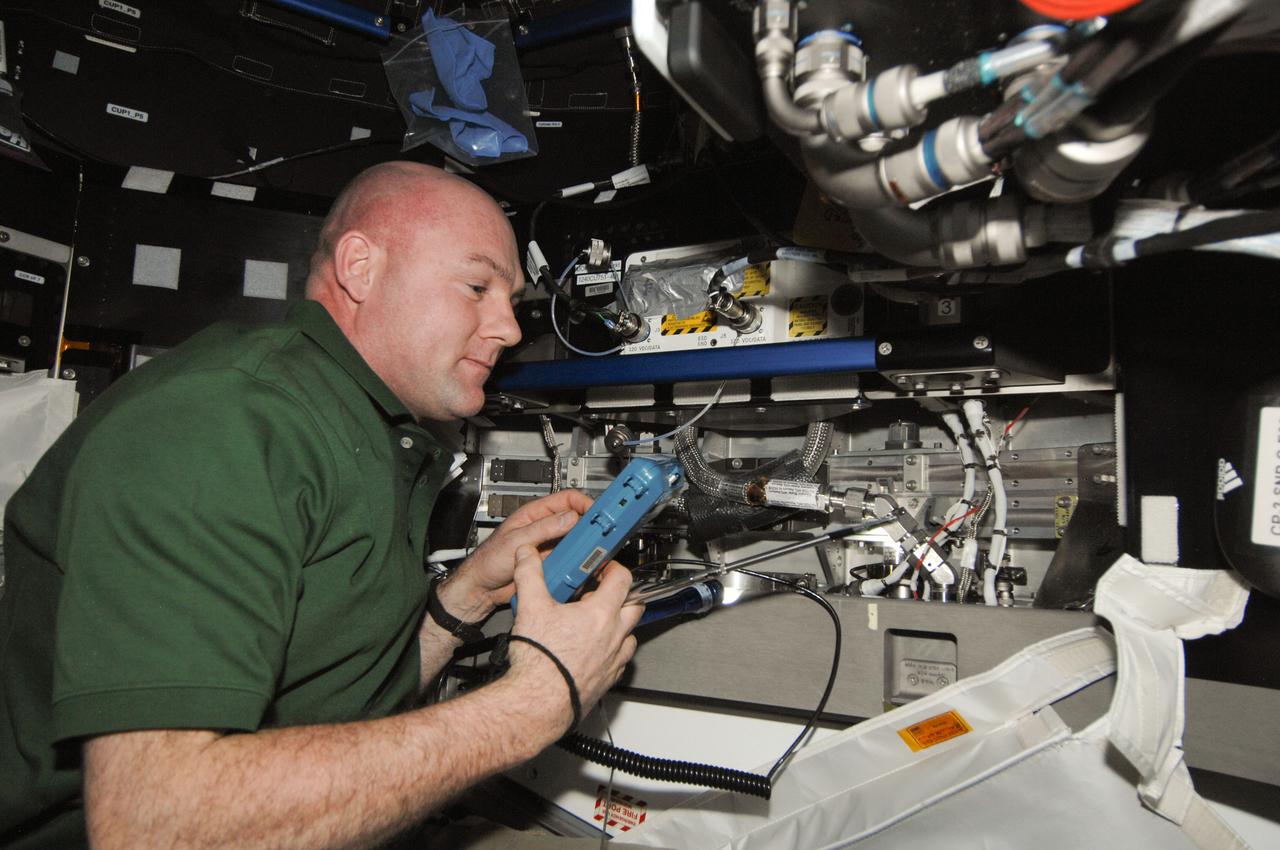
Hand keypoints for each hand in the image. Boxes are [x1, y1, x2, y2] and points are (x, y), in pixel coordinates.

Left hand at [436, 490, 593, 622]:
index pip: (566, 499)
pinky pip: (570, 558)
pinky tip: (582, 563)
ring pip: (575, 540)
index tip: (597, 512)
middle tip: (602, 531)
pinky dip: (578, 561)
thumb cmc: (488, 560)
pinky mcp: (551, 562)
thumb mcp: (516, 540)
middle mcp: (544, 527)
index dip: (584, 502)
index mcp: (534, 513)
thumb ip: (543, 528)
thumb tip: (569, 518)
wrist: (482, 588)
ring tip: (594, 548)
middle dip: (589, 524)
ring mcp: (549, 545)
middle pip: (575, 519)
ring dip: (585, 544)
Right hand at [506, 544, 642, 732]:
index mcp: (600, 614)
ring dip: (620, 625)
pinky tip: (594, 650)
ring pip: (630, 635)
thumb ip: (530, 575)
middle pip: (635, 606)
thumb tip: (527, 556)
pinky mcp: (608, 680)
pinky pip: (621, 661)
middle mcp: (614, 637)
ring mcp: (614, 661)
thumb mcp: (530, 607)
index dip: (613, 568)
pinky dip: (613, 651)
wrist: (537, 703)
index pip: (622, 580)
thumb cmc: (539, 661)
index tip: (602, 568)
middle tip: (602, 593)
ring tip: (598, 622)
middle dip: (622, 595)